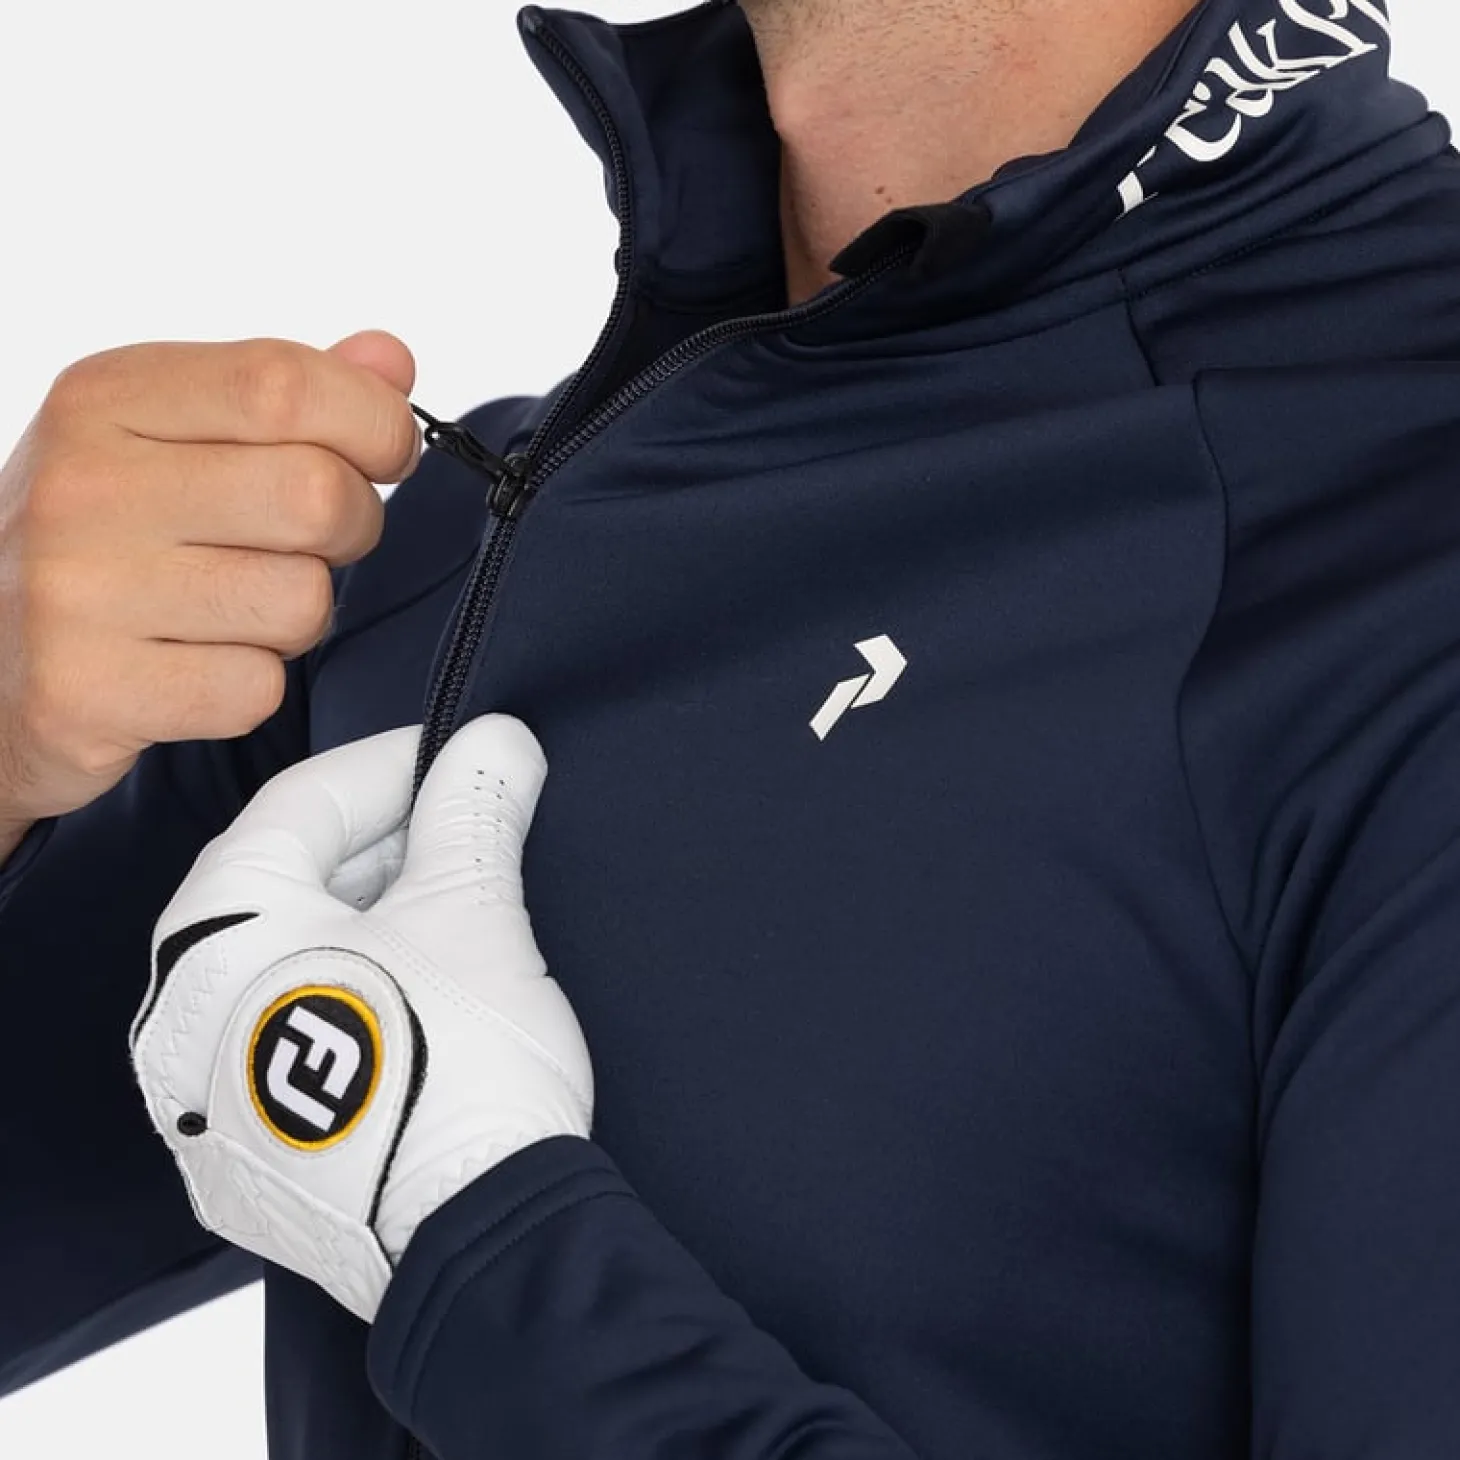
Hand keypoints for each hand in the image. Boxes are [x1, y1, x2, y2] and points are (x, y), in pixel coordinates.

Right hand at [0, 331, 420, 830]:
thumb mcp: (174, 437)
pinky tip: (192, 669)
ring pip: (301, 602)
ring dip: (297, 618)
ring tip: (234, 611)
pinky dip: (248, 689)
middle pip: (315, 496)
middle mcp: (82, 485)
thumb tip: (389, 361)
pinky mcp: (86, 694)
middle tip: (311, 545)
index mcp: (103, 398)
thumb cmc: (108, 541)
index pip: (285, 383)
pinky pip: (255, 691)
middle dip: (351, 529)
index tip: (385, 454)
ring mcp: (75, 593)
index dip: (376, 424)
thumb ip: (286, 395)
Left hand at [128, 713, 592, 1321]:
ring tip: (454, 907)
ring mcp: (201, 1097)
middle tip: (466, 828)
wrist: (480, 1241)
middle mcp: (177, 1012)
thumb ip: (474, 808)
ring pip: (287, 964)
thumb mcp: (473, 909)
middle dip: (385, 845)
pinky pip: (287, 1042)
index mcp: (211, 932)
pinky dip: (350, 998)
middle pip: (287, 883)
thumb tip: (493, 742)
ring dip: (371, 920)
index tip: (457, 755)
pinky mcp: (242, 1159)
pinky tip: (422, 995)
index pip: (301, 805)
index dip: (391, 766)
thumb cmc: (458, 1064)